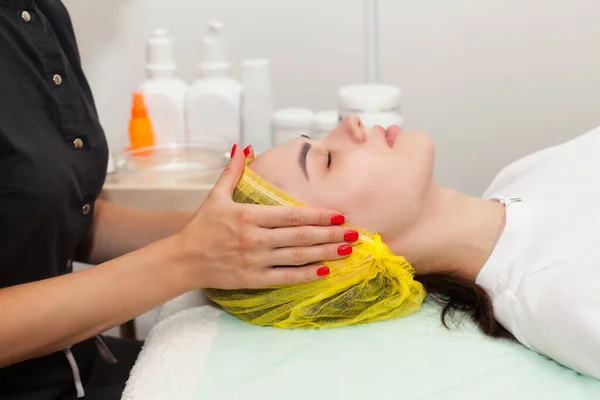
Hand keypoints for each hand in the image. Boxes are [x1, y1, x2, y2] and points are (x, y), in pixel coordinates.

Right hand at [174, 144, 356, 289]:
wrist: (184, 260)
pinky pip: (286, 278)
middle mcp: (255, 239)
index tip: (339, 214)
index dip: (318, 215)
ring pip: (297, 257)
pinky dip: (307, 275)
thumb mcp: (216, 195)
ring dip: (325, 253)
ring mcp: (256, 261)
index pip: (291, 215)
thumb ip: (232, 171)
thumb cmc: (202, 226)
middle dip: (330, 234)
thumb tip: (242, 147)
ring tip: (347, 249)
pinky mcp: (254, 279)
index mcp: (248, 216)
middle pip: (300, 236)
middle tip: (355, 233)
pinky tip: (326, 271)